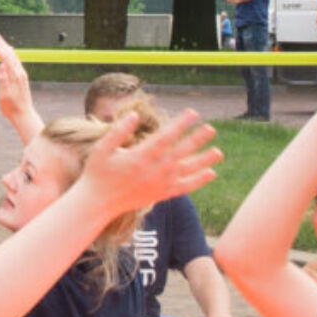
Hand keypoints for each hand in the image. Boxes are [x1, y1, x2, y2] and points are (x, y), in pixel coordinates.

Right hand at [0, 32, 34, 124]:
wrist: (24, 115)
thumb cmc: (12, 108)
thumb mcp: (4, 95)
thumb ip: (3, 80)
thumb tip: (1, 65)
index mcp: (15, 76)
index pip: (4, 57)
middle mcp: (20, 72)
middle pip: (9, 53)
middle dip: (0, 43)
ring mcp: (21, 74)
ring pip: (13, 56)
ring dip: (5, 46)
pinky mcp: (21, 77)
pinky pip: (15, 61)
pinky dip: (10, 53)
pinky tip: (8, 51)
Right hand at [80, 109, 220, 215]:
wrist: (98, 202)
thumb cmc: (97, 173)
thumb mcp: (102, 149)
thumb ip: (118, 131)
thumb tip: (134, 115)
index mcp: (141, 156)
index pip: (166, 137)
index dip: (180, 124)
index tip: (192, 113)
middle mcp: (154, 170)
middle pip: (181, 152)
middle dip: (197, 139)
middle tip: (211, 129)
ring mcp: (159, 184)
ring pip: (187, 170)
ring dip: (204, 160)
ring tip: (219, 152)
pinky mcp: (161, 195)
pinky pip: (184, 187)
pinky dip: (198, 181)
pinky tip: (211, 173)